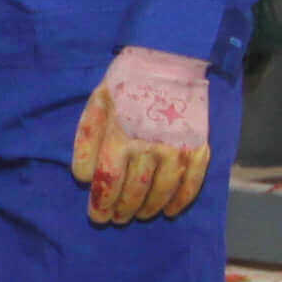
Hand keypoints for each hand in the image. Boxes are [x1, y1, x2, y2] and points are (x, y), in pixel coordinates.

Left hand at [71, 47, 212, 225]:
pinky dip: (181, 201)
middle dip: (121, 210)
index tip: (97, 216)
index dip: (101, 203)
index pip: (109, 182)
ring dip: (148, 209)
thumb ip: (86, 140)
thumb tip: (83, 177)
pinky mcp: (199, 148)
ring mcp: (177, 149)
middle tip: (114, 219)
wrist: (169, 62)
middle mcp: (150, 146)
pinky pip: (191, 184)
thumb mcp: (96, 105)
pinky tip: (170, 211)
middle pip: (134, 191)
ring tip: (137, 215)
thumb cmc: (125, 84)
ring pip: (161, 192)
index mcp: (120, 136)